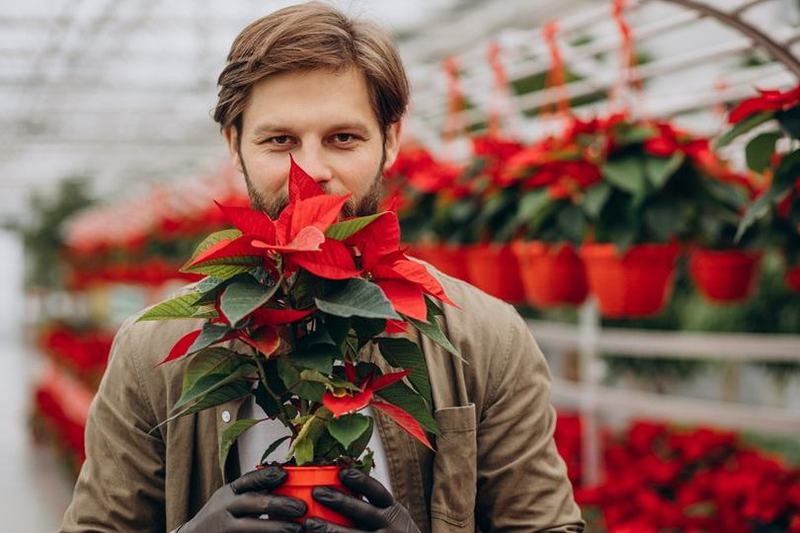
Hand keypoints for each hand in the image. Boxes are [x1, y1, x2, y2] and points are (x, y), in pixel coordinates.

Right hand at [177, 466, 305, 532]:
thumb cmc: (220, 515)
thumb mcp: (229, 499)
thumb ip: (251, 491)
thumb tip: (283, 478)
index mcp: (228, 493)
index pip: (248, 480)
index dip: (266, 476)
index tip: (284, 474)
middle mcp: (224, 509)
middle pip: (253, 503)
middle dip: (278, 504)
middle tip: (301, 508)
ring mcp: (225, 528)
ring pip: (252, 526)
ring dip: (276, 527)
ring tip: (297, 528)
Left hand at [305, 468, 419, 532]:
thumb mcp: (392, 516)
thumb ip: (374, 505)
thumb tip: (341, 483)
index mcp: (394, 511)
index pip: (377, 492)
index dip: (361, 481)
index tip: (343, 472)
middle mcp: (390, 527)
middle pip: (362, 512)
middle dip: (339, 502)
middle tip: (317, 492)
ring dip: (329, 530)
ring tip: (308, 524)